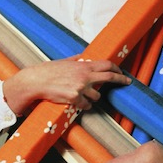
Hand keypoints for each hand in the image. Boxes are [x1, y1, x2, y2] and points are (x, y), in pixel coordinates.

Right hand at [2, 55, 130, 114]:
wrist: (36, 81)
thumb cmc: (49, 71)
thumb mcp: (64, 62)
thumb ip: (76, 60)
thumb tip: (83, 57)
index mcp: (83, 65)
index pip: (106, 65)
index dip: (117, 69)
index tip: (122, 72)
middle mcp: (84, 75)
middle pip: (109, 77)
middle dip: (120, 80)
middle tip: (127, 82)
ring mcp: (81, 87)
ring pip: (97, 95)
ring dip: (92, 96)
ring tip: (82, 95)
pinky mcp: (75, 98)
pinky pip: (86, 105)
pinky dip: (83, 105)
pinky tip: (76, 102)